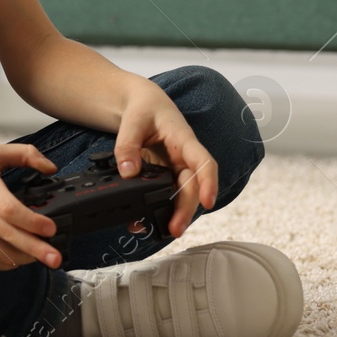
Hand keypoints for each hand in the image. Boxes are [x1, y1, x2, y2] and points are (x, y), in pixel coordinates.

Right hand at [0, 137, 62, 270]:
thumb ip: (24, 154)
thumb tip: (51, 167)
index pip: (10, 211)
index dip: (33, 222)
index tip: (51, 228)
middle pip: (9, 238)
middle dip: (36, 251)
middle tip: (56, 258)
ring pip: (0, 254)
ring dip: (24, 258)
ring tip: (42, 255)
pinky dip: (7, 262)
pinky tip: (19, 257)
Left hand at [114, 77, 217, 238]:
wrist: (141, 104)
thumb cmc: (144, 108)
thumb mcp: (133, 120)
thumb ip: (128, 144)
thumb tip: (128, 171)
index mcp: (184, 140)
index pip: (203, 163)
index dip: (209, 183)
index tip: (208, 202)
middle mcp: (183, 158)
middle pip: (191, 186)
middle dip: (186, 209)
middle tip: (175, 229)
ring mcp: (174, 168)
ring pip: (180, 194)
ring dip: (174, 213)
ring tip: (161, 232)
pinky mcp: (162, 175)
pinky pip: (164, 193)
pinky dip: (157, 207)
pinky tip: (146, 221)